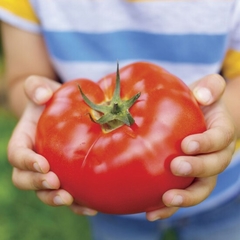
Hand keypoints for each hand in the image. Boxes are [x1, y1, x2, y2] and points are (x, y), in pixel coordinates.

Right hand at [7, 76, 96, 215]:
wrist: (64, 109)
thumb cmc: (51, 99)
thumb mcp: (42, 88)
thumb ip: (36, 87)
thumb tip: (43, 96)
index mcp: (24, 140)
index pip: (17, 155)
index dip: (27, 162)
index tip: (43, 165)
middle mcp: (33, 160)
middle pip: (25, 180)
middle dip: (38, 185)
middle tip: (56, 184)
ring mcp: (49, 170)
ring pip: (45, 192)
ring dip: (56, 199)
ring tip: (73, 200)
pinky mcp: (65, 175)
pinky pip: (68, 194)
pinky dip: (77, 204)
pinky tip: (91, 206)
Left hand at [146, 74, 236, 220]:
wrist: (200, 116)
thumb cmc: (201, 102)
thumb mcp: (208, 89)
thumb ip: (210, 87)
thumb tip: (201, 95)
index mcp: (222, 132)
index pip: (220, 139)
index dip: (206, 144)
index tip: (187, 145)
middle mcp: (217, 155)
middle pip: (213, 167)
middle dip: (196, 170)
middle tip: (176, 167)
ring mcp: (204, 171)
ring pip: (200, 189)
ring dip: (185, 197)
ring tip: (166, 200)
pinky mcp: (189, 180)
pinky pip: (182, 195)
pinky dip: (169, 207)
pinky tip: (150, 212)